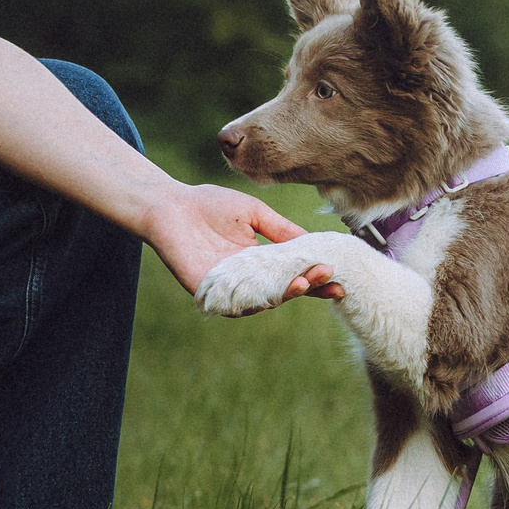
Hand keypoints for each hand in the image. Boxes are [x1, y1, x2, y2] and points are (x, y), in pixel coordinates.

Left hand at [138, 183, 340, 303]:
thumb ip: (282, 230)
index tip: (339, 278)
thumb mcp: (255, 214)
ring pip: (263, 301)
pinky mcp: (207, 291)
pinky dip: (252, 302)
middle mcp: (247, 279)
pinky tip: (270, 295)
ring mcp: (228, 288)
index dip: (316, 278)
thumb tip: (316, 242)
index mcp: (260, 262)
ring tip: (304, 283)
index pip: (293, 274)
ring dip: (285, 295)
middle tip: (329, 280)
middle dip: (308, 287)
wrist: (169, 204)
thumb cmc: (210, 204)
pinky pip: (232, 304)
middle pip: (283, 291)